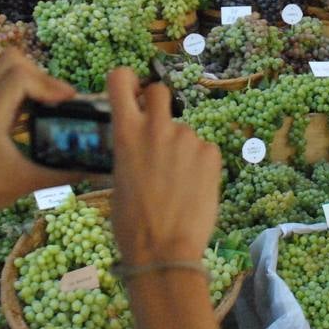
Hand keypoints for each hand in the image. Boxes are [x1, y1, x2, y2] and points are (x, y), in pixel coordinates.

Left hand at [0, 50, 77, 220]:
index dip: (50, 84)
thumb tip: (97, 169)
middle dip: (42, 76)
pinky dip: (23, 89)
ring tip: (50, 103)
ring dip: (32, 79)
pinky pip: (3, 81)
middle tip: (59, 100)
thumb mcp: (26, 182)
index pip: (21, 76)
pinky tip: (37, 112)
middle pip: (13, 60)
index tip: (69, 102)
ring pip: (7, 66)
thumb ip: (63, 173)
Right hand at [109, 68, 221, 265]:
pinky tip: (192, 190)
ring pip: (184, 131)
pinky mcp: (211, 153)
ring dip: (181, 147)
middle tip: (157, 131)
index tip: (131, 92)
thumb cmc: (132, 223)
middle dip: (158, 103)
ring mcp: (186, 138)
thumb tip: (138, 145)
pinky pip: (204, 150)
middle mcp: (156, 127)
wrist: (164, 250)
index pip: (119, 78)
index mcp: (126, 132)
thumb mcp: (118, 179)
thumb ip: (129, 151)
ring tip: (176, 183)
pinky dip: (199, 165)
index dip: (126, 80)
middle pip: (160, 90)